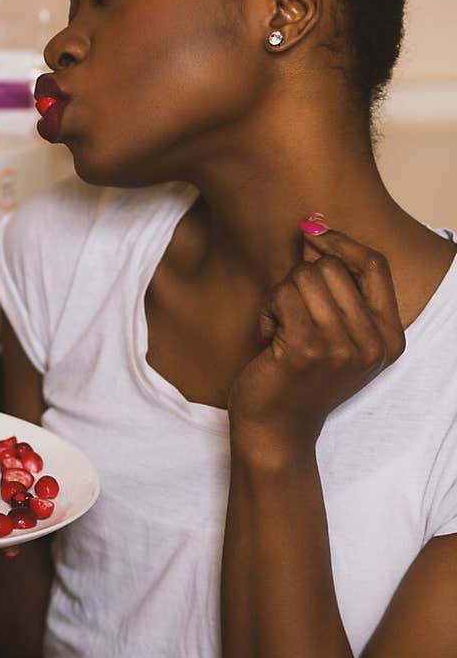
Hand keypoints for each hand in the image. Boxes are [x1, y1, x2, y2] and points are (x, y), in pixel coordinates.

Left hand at [226, 219, 406, 452]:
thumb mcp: (336, 336)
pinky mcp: (305, 347)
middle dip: (300, 279)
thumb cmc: (301, 380)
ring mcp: (340, 345)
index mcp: (388, 337)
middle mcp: (371, 342)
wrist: (277, 432)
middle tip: (290, 314)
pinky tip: (268, 339)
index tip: (313, 229)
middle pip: (332, 266)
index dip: (342, 240)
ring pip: (304, 276)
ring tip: (280, 329)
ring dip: (281, 296)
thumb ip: (337, 289)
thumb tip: (314, 225)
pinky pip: (282, 294)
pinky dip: (268, 311)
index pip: (375, 265)